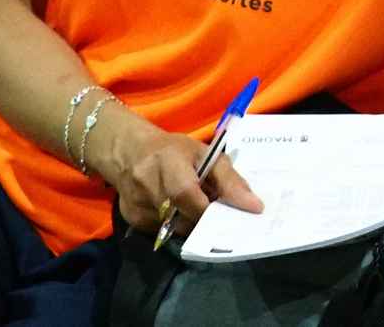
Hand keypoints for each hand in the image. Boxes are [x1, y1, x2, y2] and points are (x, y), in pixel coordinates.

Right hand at [93, 106, 263, 235]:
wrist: (129, 153)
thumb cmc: (175, 151)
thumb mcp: (206, 153)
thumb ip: (229, 178)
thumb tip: (254, 205)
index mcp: (167, 161)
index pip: (186, 193)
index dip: (210, 208)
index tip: (236, 216)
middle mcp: (146, 184)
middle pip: (181, 215)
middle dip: (207, 221)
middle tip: (225, 220)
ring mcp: (135, 205)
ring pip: (174, 228)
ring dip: (193, 224)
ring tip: (203, 212)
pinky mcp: (131, 219)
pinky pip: (162, 232)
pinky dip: (178, 226)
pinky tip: (182, 213)